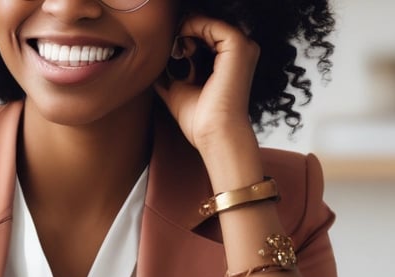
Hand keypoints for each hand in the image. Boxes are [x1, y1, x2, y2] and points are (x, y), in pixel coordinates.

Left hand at [155, 15, 260, 155]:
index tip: (167, 51)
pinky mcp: (239, 46)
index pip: (203, 34)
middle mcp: (240, 51)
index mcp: (230, 59)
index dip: (182, 35)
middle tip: (169, 50)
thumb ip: (169, 71)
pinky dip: (192, 28)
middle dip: (182, 31)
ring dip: (185, 30)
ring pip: (208, 22)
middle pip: (205, 25)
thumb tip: (152, 59)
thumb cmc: (200, 119)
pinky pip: (212, 24)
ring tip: (174, 52)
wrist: (213, 135)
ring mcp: (243, 47)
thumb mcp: (178, 88)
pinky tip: (181, 46)